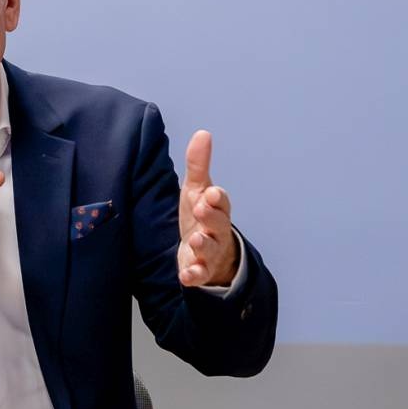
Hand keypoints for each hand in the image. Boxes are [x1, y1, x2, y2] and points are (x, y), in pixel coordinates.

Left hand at [177, 129, 238, 287]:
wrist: (206, 250)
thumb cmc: (201, 215)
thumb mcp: (197, 190)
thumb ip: (199, 165)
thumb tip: (203, 133)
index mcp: (216, 208)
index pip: (221, 201)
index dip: (217, 197)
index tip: (210, 192)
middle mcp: (217, 230)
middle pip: (219, 223)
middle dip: (211, 217)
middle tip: (200, 208)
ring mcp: (210, 251)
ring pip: (211, 249)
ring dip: (204, 244)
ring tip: (195, 239)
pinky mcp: (201, 270)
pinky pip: (200, 274)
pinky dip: (194, 275)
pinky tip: (186, 275)